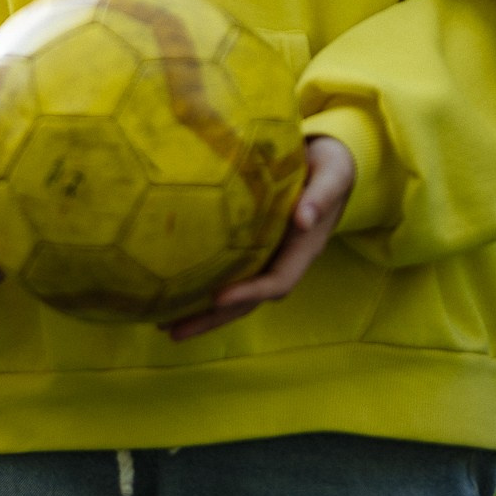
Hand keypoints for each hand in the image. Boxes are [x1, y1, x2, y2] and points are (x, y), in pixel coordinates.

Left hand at [159, 134, 355, 340]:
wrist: (329, 165)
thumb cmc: (329, 168)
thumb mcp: (332, 175)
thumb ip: (321, 196)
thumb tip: (304, 219)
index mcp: (304, 249)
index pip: (277, 281)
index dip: (249, 292)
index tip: (217, 297)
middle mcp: (283, 261)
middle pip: (248, 301)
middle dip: (213, 318)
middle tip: (172, 330)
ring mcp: (266, 258)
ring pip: (235, 295)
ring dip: (202, 312)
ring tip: (163, 323)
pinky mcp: (250, 249)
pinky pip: (227, 274)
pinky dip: (201, 288)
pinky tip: (171, 291)